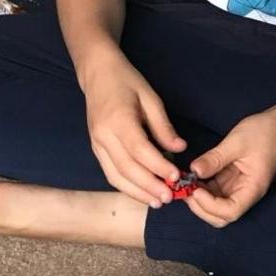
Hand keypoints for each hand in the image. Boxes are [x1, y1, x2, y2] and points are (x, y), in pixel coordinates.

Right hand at [84, 58, 186, 208]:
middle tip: (170, 197)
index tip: (176, 177)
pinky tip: (142, 193)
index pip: (139, 150)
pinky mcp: (96, 149)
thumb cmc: (127, 82)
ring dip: (137, 192)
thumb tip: (179, 149)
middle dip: (149, 186)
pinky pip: (110, 173)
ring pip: (116, 176)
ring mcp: (96, 144)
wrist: (98, 73)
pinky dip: (126, 186)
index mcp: (118, 120)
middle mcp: (103, 136)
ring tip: (158, 202)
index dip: (158, 167)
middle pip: (127, 168)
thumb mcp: (151, 98)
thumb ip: (163, 126)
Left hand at [185, 112, 275, 227]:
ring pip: (215, 207)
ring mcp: (237, 188)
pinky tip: (190, 177)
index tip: (195, 190)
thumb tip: (193, 171)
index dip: (210, 206)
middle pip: (221, 216)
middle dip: (200, 207)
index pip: (231, 211)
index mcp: (253, 188)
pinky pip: (213, 192)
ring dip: (198, 199)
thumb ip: (215, 158)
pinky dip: (200, 188)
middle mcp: (245, 193)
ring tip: (184, 183)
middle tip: (184, 190)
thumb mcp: (236, 142)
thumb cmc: (263, 132)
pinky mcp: (230, 181)